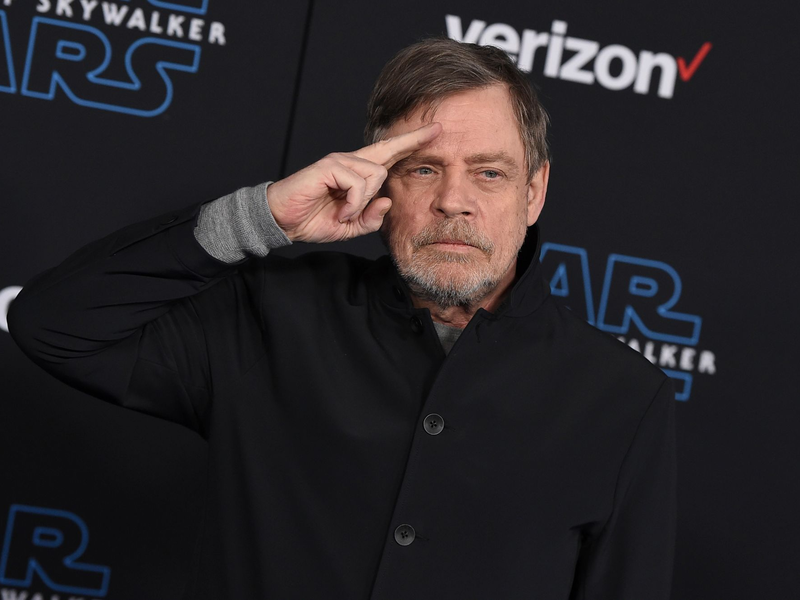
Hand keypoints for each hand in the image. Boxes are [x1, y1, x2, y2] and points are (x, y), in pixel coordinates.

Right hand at [267, 122, 441, 242]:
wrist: (282, 220)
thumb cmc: (312, 220)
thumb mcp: (349, 226)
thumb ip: (370, 219)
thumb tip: (388, 201)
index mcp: (357, 173)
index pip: (389, 153)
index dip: (411, 142)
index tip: (435, 131)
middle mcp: (350, 161)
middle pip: (387, 155)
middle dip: (402, 156)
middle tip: (412, 153)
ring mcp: (339, 161)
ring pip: (375, 175)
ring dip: (362, 202)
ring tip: (343, 213)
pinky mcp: (329, 166)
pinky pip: (357, 184)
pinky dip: (352, 204)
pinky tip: (340, 211)